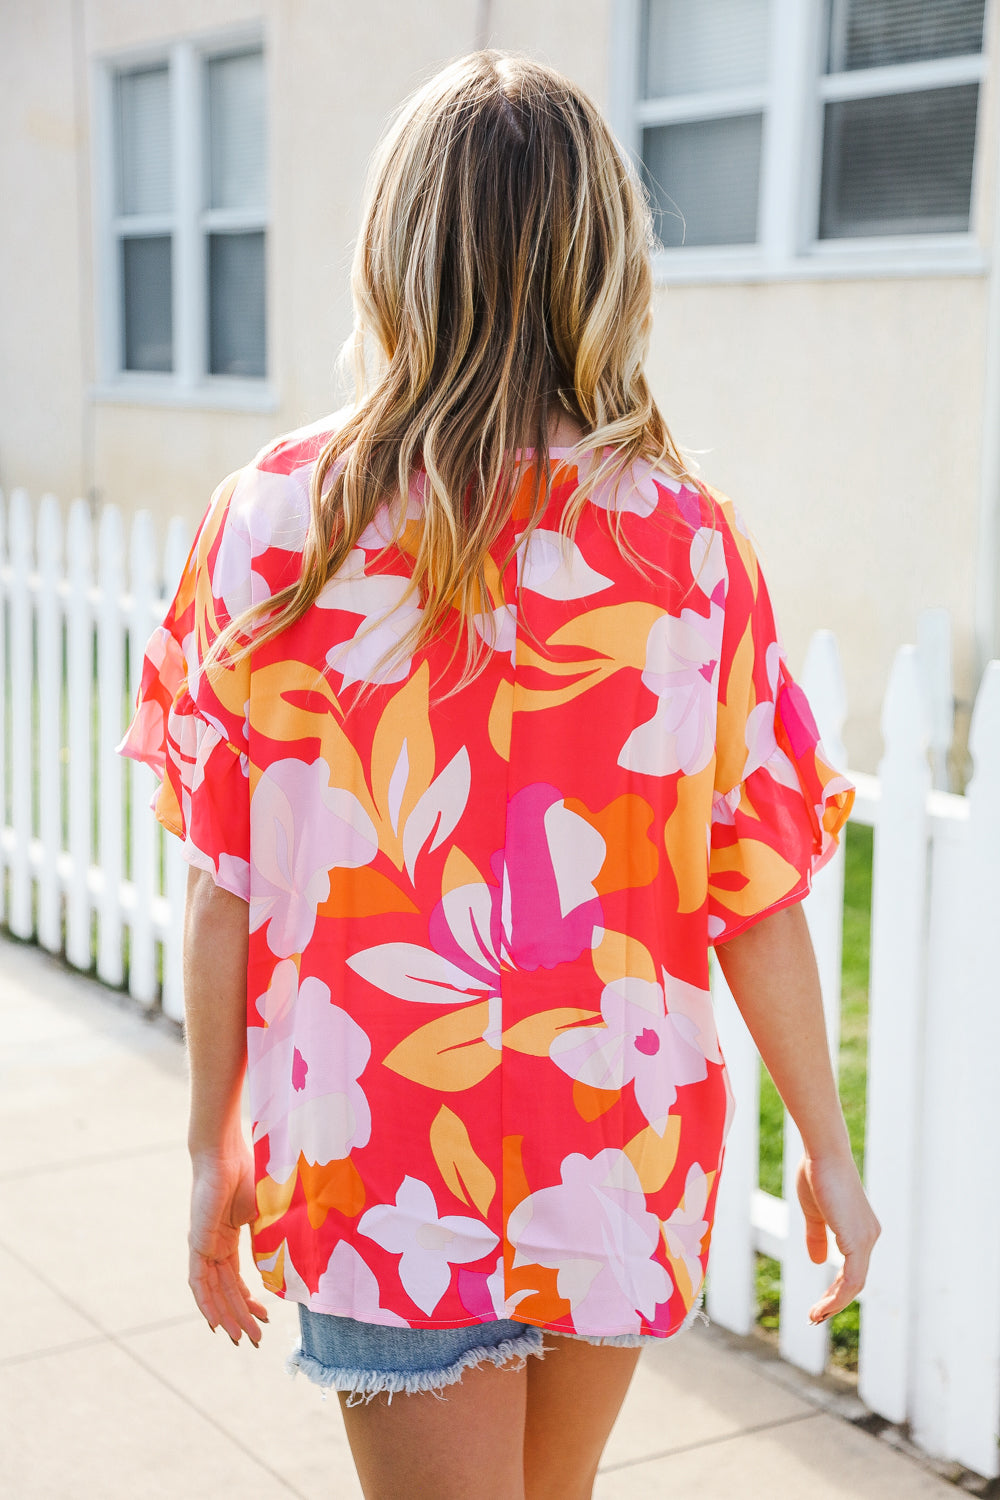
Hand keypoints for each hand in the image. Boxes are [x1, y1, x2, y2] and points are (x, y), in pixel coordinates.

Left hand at [188, 1147, 269, 1345]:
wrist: (227, 1153)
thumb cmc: (250, 1174)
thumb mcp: (266, 1213)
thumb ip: (269, 1239)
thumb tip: (279, 1266)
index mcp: (228, 1238)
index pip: (236, 1279)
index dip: (249, 1301)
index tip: (264, 1316)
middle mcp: (214, 1246)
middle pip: (227, 1291)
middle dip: (242, 1316)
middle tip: (256, 1339)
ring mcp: (204, 1247)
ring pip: (214, 1292)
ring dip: (228, 1317)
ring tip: (244, 1338)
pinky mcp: (197, 1244)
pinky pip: (199, 1283)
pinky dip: (207, 1304)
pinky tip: (216, 1323)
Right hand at [796, 1150, 880, 1323]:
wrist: (824, 1154)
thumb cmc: (817, 1175)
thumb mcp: (815, 1213)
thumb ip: (817, 1237)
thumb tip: (818, 1262)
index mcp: (860, 1230)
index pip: (852, 1270)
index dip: (835, 1290)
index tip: (818, 1304)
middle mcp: (869, 1237)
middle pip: (855, 1282)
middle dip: (834, 1302)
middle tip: (814, 1317)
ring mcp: (866, 1240)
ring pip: (854, 1285)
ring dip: (833, 1304)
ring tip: (814, 1316)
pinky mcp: (857, 1241)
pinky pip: (851, 1279)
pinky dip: (837, 1296)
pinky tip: (822, 1306)